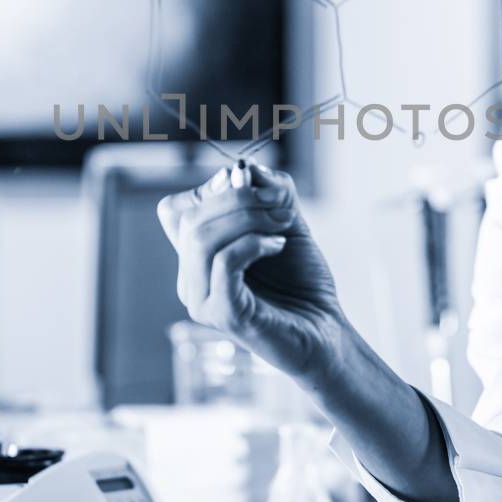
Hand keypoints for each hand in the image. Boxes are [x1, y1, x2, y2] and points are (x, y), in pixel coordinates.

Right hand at [157, 163, 346, 381]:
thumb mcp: (286, 221)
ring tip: (281, 225)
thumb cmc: (302, 281)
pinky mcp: (222, 315)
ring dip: (247, 219)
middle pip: (189, 218)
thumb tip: (245, 171)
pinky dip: (253, 243)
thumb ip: (268, 191)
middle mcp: (190, 279)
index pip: (175, 210)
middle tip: (279, 204)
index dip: (210, 190)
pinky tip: (278, 246)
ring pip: (202, 239)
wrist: (326, 330)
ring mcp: (202, 300)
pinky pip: (223, 263)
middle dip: (238, 199)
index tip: (253, 189)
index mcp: (196, 258)